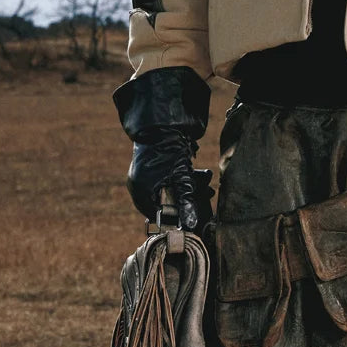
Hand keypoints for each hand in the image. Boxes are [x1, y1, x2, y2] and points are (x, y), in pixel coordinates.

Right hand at [113, 66, 211, 226]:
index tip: (193, 218)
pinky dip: (184, 178)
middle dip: (188, 199)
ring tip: (207, 182)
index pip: (157, 215)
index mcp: (140, 191)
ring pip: (170, 189)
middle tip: (206, 195)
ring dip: (190, 187)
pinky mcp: (152, 166)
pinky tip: (200, 175)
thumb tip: (191, 224)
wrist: (163, 121)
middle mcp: (139, 185)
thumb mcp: (182, 178)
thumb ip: (186, 201)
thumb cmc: (170, 150)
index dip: (176, 218)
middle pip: (165, 202)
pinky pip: (169, 179)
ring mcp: (144, 175)